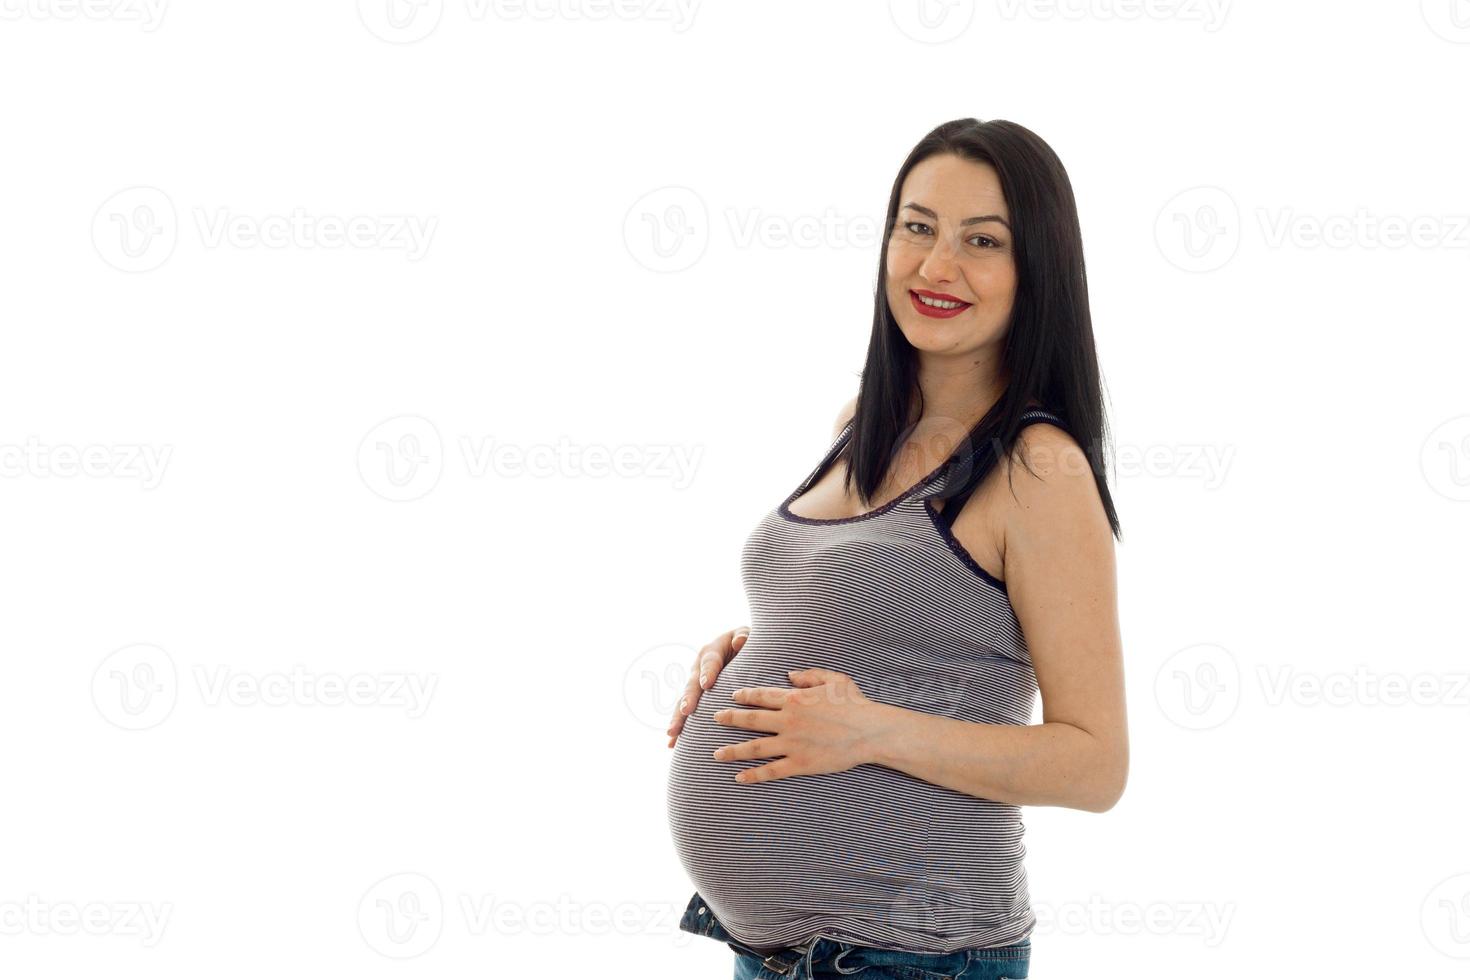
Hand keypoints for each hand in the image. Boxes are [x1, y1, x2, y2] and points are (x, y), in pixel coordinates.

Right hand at [666, 626, 749, 747]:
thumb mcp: (746, 635)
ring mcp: (694, 685)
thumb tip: (740, 642)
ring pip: (684, 701)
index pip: (709, 662)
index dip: (708, 672)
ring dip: (678, 717)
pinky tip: (672, 744)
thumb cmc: (745, 642)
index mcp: (711, 652)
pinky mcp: (695, 698)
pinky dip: (680, 728)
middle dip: (688, 698)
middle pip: (692, 685)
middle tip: (687, 710)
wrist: (738, 649)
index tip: (707, 684)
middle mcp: (698, 669)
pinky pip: (685, 713)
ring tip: (672, 733)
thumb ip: (744, 637)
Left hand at [708, 667, 881, 782]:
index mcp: (795, 699)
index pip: (761, 696)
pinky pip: (771, 771)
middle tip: (714, 719)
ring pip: (754, 747)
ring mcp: (792, 744)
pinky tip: (739, 778)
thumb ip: (809, 675)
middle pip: (750, 720)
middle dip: (729, 719)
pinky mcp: (800, 764)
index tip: (732, 697)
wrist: (870, 731)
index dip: (744, 696)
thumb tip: (789, 674)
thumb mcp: (834, 679)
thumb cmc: (855, 703)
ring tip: (716, 754)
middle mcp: (788, 720)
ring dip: (733, 751)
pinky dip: (753, 775)